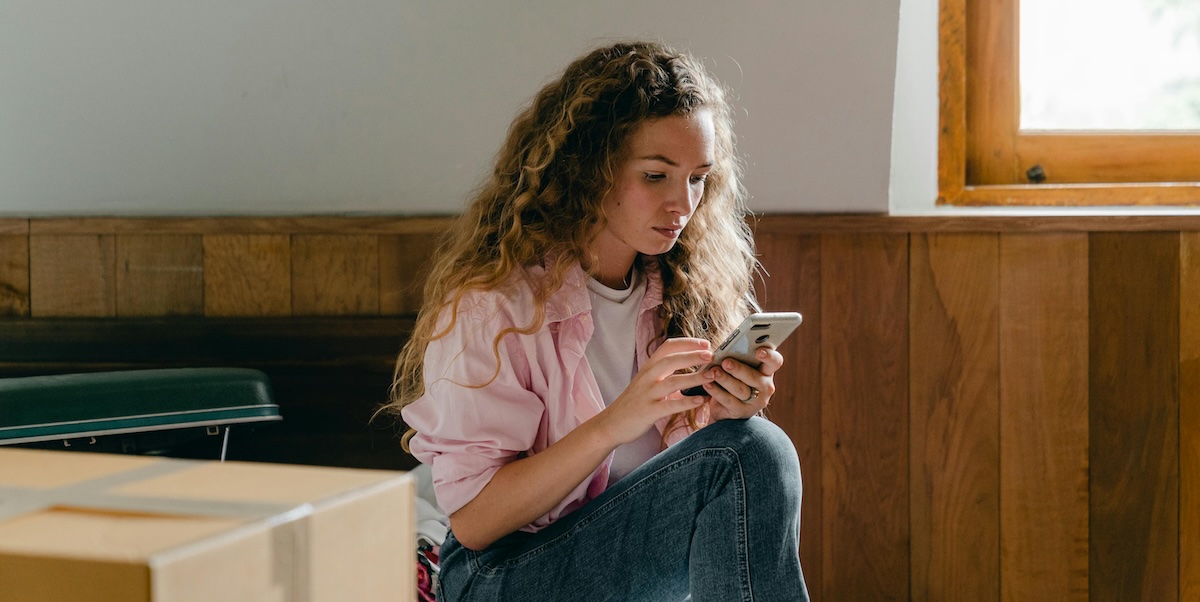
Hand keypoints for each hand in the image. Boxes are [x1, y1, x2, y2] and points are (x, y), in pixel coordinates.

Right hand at [594, 337, 714, 444]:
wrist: (612, 423)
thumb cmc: (635, 401)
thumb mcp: (647, 381)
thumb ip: (665, 372)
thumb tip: (690, 363)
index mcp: (648, 367)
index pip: (668, 346)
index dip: (688, 343)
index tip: (706, 344)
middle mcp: (647, 377)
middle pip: (671, 359)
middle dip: (693, 355)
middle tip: (712, 355)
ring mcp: (647, 394)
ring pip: (672, 381)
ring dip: (694, 377)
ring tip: (711, 375)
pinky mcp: (649, 411)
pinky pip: (670, 405)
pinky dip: (686, 402)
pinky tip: (701, 400)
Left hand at [701, 346, 781, 419]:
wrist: (725, 407)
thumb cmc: (733, 378)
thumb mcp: (738, 367)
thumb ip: (738, 357)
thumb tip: (726, 348)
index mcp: (766, 371)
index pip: (775, 361)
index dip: (769, 356)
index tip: (759, 351)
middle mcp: (765, 386)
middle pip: (754, 377)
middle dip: (739, 369)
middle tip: (726, 362)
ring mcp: (755, 401)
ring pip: (740, 389)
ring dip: (725, 379)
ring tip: (713, 372)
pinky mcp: (741, 412)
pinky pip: (728, 400)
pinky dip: (716, 391)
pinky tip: (707, 383)